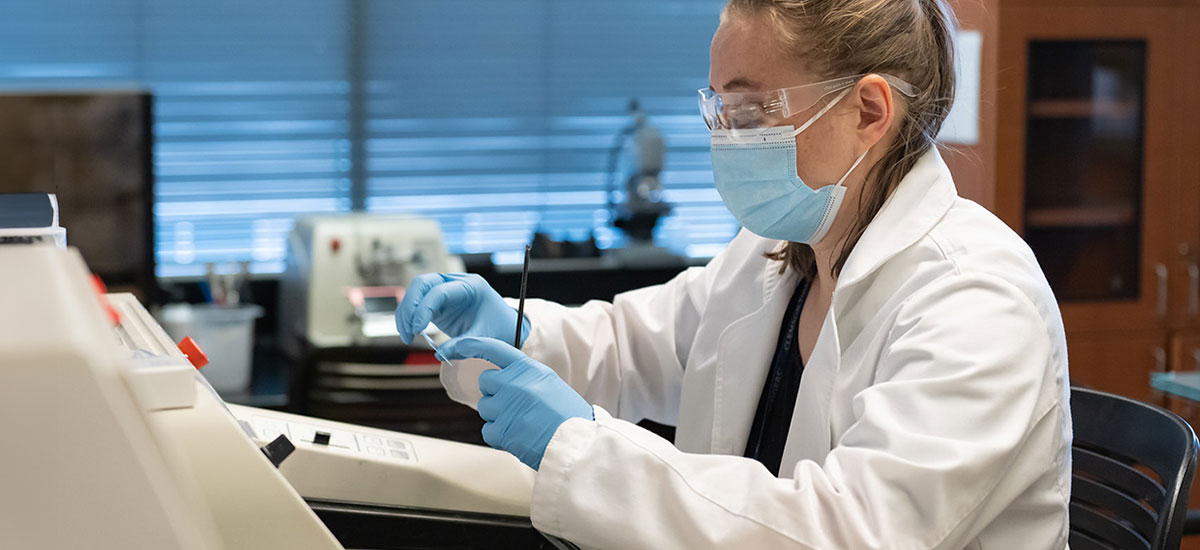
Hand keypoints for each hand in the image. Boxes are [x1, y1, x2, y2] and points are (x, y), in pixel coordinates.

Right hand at [396, 273, 529, 345]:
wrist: (504, 327)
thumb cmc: (499, 329)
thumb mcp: (486, 338)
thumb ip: (465, 344)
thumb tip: (439, 354)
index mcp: (471, 286)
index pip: (440, 290)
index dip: (424, 308)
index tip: (417, 329)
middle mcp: (455, 283)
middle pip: (422, 283)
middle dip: (410, 305)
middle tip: (409, 330)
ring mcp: (445, 290)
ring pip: (416, 292)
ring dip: (406, 312)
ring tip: (407, 337)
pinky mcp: (438, 302)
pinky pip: (417, 304)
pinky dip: (409, 317)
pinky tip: (408, 334)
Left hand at [440, 336, 592, 469]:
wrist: (577, 443)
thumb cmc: (568, 416)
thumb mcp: (549, 384)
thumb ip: (524, 378)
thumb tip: (502, 382)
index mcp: (529, 369)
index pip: (492, 348)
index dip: (469, 345)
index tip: (453, 347)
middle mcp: (514, 383)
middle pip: (486, 382)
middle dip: (495, 393)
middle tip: (516, 406)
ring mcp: (506, 407)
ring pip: (485, 408)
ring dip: (498, 417)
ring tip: (523, 423)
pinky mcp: (501, 431)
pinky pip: (487, 431)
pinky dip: (499, 436)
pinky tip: (519, 436)